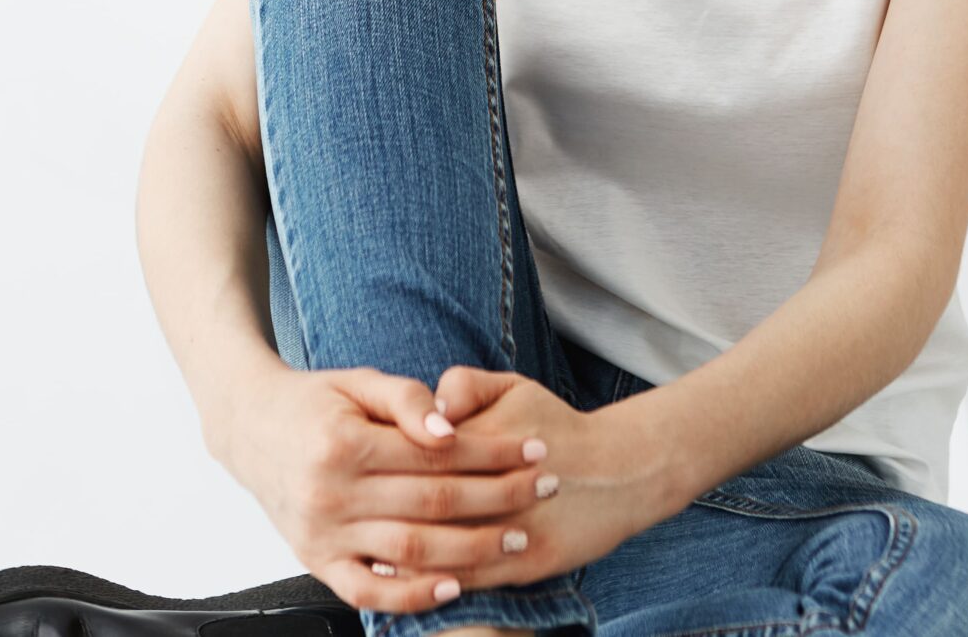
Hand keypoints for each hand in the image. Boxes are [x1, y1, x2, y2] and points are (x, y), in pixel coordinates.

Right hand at [208, 364, 565, 616]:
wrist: (248, 428)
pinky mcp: (315, 562)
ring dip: (473, 548)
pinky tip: (455, 586)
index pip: (438, 455)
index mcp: (345, 444)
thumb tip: (452, 431)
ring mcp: (322, 534)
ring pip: (412, 550)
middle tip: (546, 489)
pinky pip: (368, 591)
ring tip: (519, 537)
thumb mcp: (358, 382)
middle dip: (499, 497)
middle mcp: (331, 494)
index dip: (494, 452)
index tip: (536, 449)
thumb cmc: (313, 400)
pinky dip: (413, 596)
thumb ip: (407, 401)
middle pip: (434, 503)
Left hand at [355, 365, 683, 596]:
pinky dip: (435, 581)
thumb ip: (466, 385)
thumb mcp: (515, 387)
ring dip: (401, 553)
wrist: (622, 469)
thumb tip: (430, 405)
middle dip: (383, 511)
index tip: (351, 466)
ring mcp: (511, 529)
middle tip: (345, 514)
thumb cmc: (558, 425)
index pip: (422, 453)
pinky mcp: (526, 563)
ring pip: (443, 548)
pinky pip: (470, 579)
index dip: (385, 463)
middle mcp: (495, 486)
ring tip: (365, 550)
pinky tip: (409, 579)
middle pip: (425, 503)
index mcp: (485, 439)